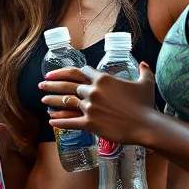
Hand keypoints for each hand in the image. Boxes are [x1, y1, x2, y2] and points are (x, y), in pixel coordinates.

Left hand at [42, 65, 159, 146]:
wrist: (147, 125)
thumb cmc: (146, 104)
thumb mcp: (145, 83)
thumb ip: (143, 71)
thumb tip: (144, 63)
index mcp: (103, 79)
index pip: (82, 71)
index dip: (69, 72)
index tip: (59, 73)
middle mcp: (93, 90)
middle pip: (68, 85)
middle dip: (53, 83)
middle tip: (42, 83)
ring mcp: (90, 107)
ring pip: (66, 101)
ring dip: (52, 100)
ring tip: (42, 100)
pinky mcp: (90, 123)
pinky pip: (71, 122)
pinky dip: (60, 122)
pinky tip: (51, 122)